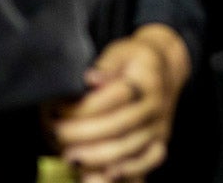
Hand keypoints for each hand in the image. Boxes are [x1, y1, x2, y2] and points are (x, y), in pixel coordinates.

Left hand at [43, 24, 190, 180]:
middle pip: (119, 125)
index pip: (114, 97)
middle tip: (56, 134)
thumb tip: (89, 79)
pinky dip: (131, 169)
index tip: (58, 110)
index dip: (83, 107)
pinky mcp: (160, 139)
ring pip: (129, 146)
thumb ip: (105, 65)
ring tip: (70, 155)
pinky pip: (150, 159)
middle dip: (82, 133)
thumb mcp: (120, 52)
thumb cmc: (136, 59)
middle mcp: (155, 104)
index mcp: (146, 80)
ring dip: (97, 155)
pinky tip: (108, 172)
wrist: (166, 67)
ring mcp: (158, 124)